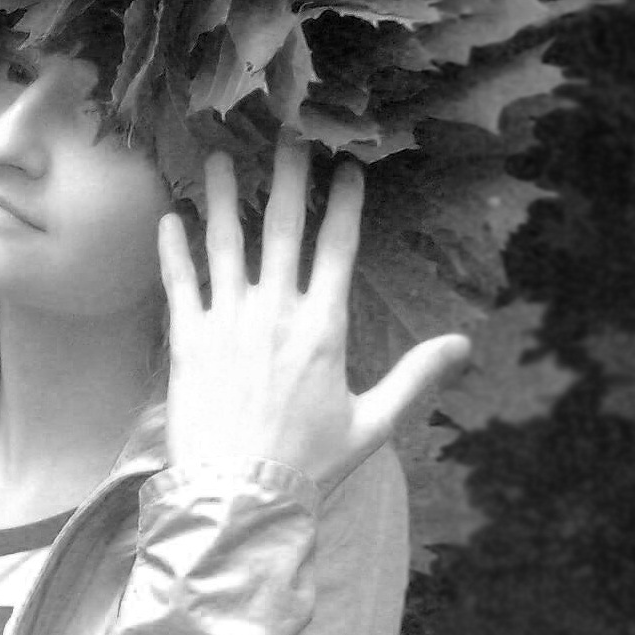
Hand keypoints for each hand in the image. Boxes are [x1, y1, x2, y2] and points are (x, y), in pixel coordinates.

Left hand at [157, 138, 470, 494]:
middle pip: (283, 230)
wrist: (240, 499)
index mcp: (323, 329)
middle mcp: (275, 313)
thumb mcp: (373, 425)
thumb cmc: (308, 466)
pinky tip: (170, 220)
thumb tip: (465, 346)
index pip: (338, 250)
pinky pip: (178, 285)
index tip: (348, 167)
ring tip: (219, 158)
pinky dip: (173, 250)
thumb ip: (415, 379)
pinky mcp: (187, 342)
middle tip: (285, 135)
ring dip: (225, 198)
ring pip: (225, 244)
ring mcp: (227, 323)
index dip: (344, 205)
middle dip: (288, 178)